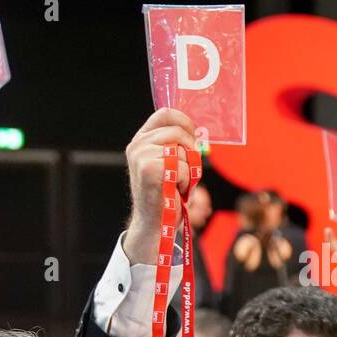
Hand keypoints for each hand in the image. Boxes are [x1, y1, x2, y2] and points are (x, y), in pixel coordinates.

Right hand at [120, 107, 198, 264]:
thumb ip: (177, 144)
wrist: (155, 222)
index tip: (194, 136)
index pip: (166, 113)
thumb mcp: (169, 163)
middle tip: (187, 170)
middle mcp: (138, 145)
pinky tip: (174, 190)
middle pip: (178, 131)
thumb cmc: (166, 193)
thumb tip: (198, 131)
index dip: (185, 122)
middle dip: (191, 151)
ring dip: (188, 169)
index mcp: (141, 139)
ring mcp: (142, 156)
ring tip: (177, 182)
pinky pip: (183, 167)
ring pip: (182, 149)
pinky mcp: (150, 169)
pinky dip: (186, 181)